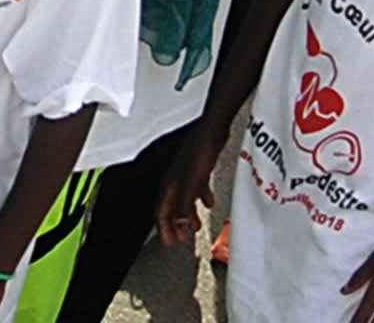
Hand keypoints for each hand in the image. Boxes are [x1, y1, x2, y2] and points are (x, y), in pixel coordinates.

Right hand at [151, 126, 219, 261]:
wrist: (212, 131)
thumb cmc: (199, 152)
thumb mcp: (192, 185)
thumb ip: (184, 207)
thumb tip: (179, 227)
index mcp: (170, 185)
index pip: (162, 212)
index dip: (164, 228)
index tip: (168, 242)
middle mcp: (175, 181)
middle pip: (172, 208)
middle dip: (176, 225)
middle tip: (181, 239)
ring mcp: (186, 175)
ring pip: (184, 200)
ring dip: (187, 215)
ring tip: (195, 227)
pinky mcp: (197, 170)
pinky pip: (196, 189)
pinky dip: (201, 199)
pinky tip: (209, 202)